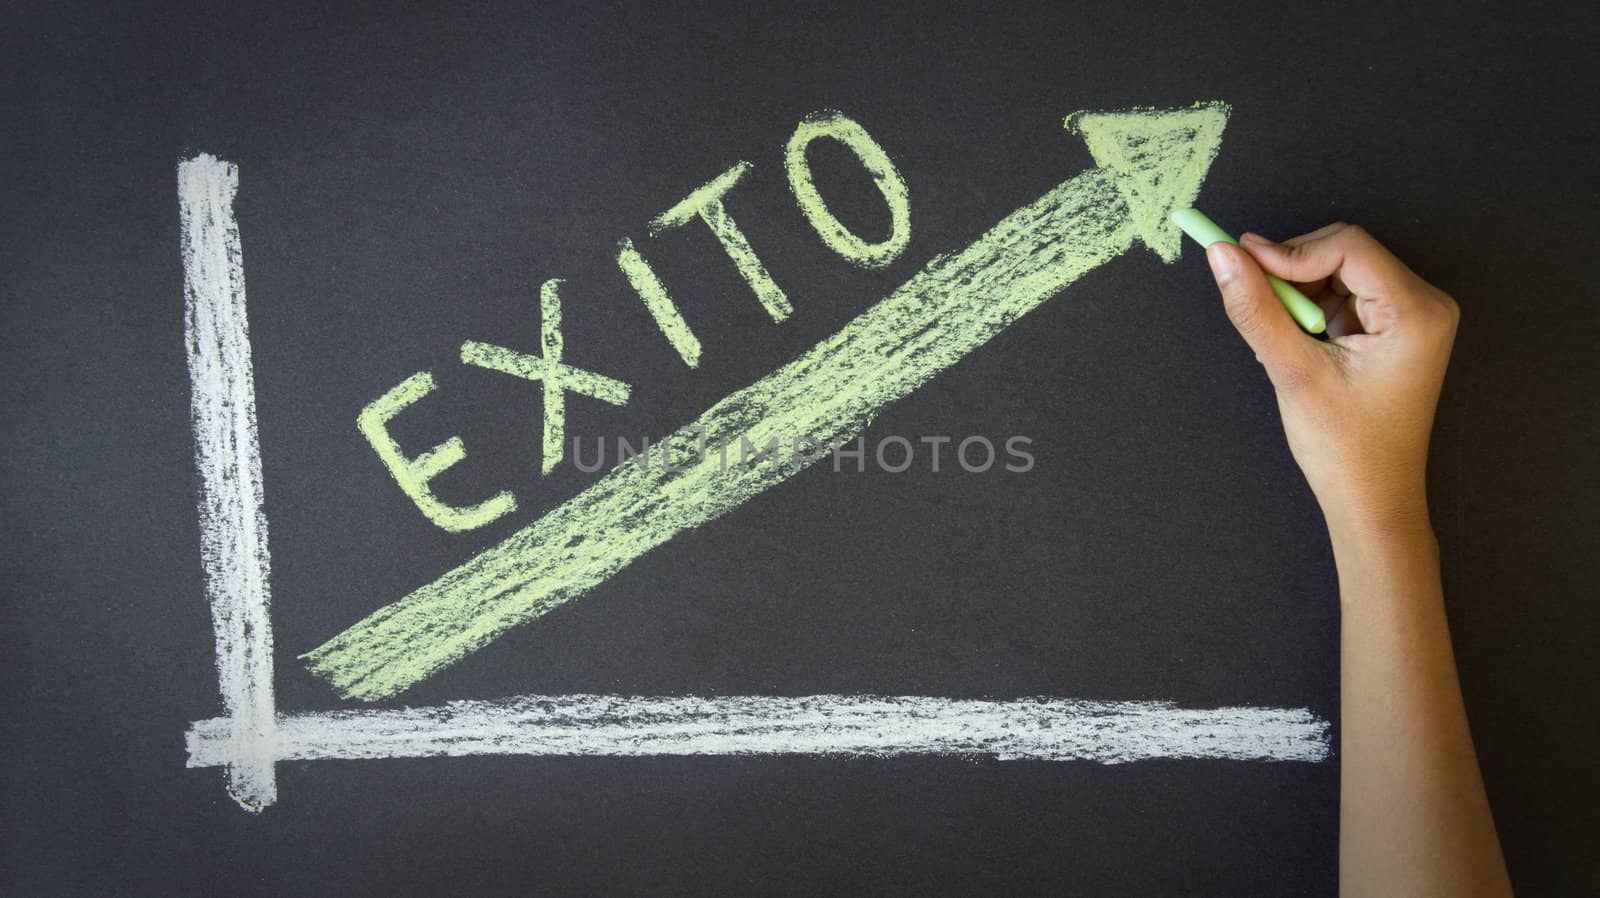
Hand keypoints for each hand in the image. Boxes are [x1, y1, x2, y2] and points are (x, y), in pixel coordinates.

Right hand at [1205, 223, 1458, 533]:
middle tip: (1253, 302)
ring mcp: (1410, 316)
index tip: (1239, 260)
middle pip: (1343, 252)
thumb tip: (1222, 255)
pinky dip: (1308, 309)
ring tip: (1279, 340)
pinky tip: (1295, 343)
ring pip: (1337, 271)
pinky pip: (1341, 295)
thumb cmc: (1345, 448)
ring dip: (1297, 293)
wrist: (1372, 500)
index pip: (1347, 247)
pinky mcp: (1391, 329)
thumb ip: (1256, 310)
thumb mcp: (1293, 373)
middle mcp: (1423, 304)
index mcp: (1416, 311)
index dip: (1289, 250)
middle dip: (1292, 272)